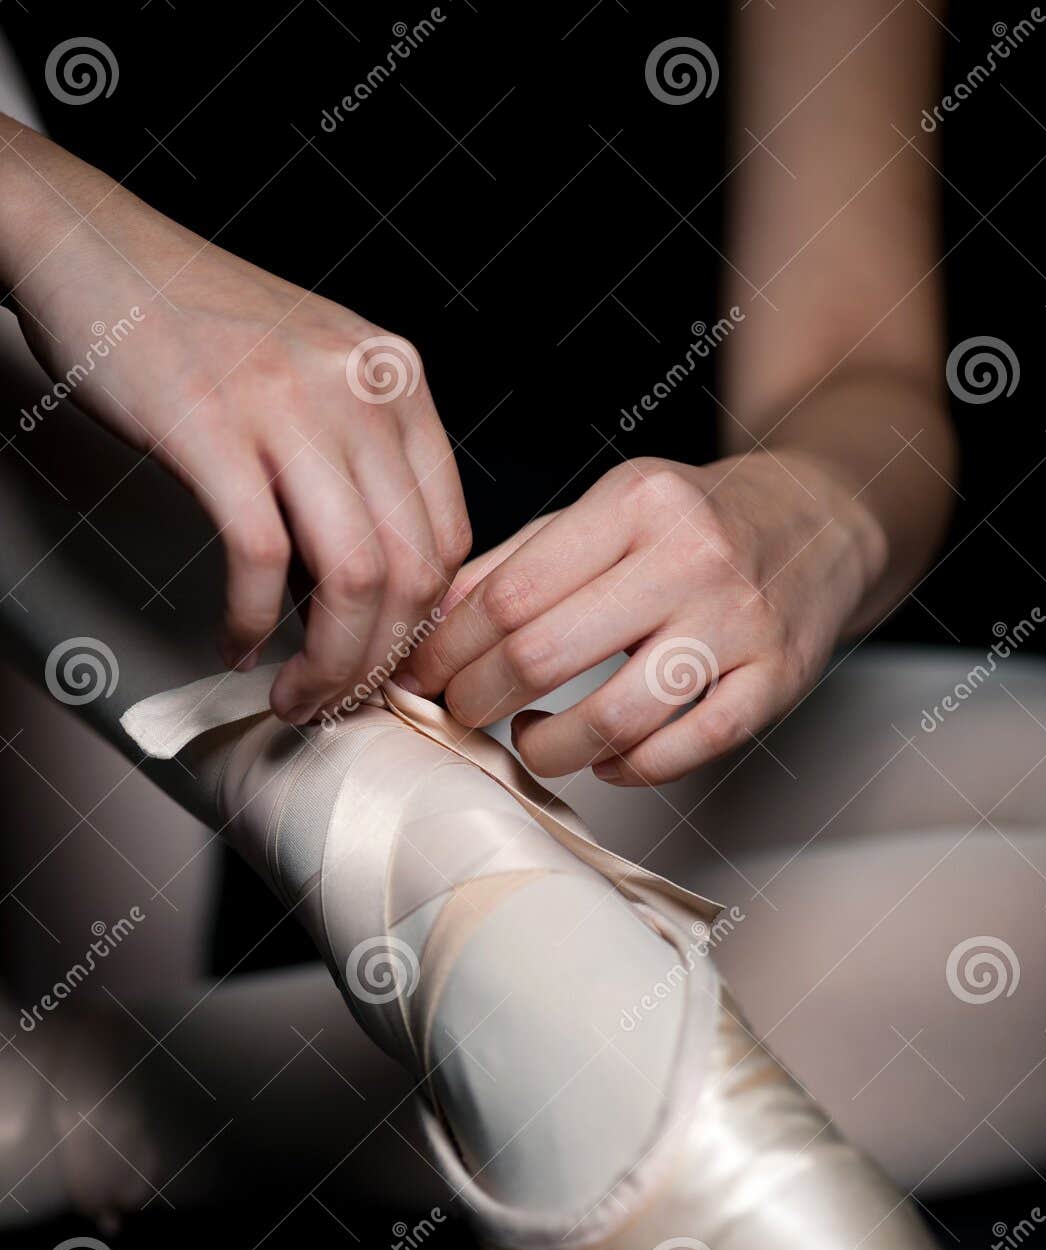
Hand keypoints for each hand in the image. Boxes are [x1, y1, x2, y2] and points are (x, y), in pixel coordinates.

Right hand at [1, 120, 469, 722]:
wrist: (96, 251)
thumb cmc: (200, 330)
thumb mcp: (315, 380)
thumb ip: (355, 471)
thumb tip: (366, 599)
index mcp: (398, 380)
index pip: (451, 539)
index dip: (422, 627)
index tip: (386, 670)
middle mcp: (362, 388)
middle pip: (413, 572)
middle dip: (379, 665)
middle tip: (340, 704)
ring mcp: (290, 404)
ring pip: (354, 579)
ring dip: (327, 664)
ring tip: (295, 695)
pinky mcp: (214, 427)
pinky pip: (262, 560)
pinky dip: (252, 624)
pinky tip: (238, 643)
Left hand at [399, 453, 884, 783]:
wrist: (823, 520)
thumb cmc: (695, 522)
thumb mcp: (607, 510)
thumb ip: (519, 562)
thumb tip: (429, 625)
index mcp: (638, 502)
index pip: (511, 593)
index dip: (449, 649)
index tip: (420, 676)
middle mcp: (693, 557)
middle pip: (544, 654)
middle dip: (477, 699)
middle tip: (459, 713)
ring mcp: (739, 624)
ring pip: (612, 719)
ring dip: (546, 748)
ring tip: (529, 739)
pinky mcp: (775, 681)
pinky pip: (682, 751)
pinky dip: (626, 769)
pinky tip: (602, 758)